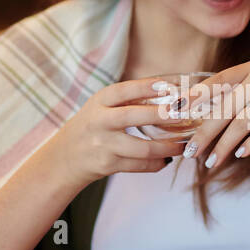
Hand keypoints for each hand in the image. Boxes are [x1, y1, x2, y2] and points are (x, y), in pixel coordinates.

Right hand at [46, 77, 187, 188]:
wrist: (65, 156)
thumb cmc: (93, 125)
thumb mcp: (102, 106)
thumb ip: (129, 99)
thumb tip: (171, 90)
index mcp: (99, 101)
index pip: (125, 90)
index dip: (149, 86)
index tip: (172, 84)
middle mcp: (100, 121)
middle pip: (134, 117)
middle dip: (163, 115)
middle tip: (184, 114)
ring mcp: (104, 145)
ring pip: (143, 148)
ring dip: (167, 147)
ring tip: (182, 145)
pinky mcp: (108, 165)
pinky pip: (140, 166)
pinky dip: (157, 163)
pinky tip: (166, 159)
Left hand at [180, 60, 249, 168]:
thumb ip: (243, 92)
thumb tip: (210, 112)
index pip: (217, 82)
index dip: (195, 97)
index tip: (175, 112)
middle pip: (225, 108)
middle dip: (205, 133)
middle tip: (190, 152)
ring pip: (242, 122)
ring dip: (225, 146)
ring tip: (211, 163)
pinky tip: (240, 155)